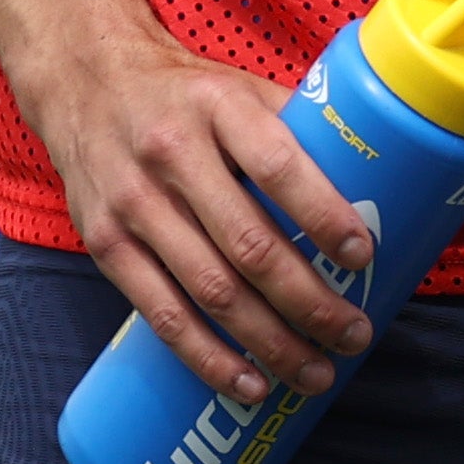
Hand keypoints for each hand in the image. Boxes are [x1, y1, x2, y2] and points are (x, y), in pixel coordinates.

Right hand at [28, 30, 380, 407]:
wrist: (84, 80)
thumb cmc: (187, 93)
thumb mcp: (241, 88)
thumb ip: (298, 129)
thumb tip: (379, 182)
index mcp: (219, 107)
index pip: (279, 166)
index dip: (324, 216)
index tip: (364, 256)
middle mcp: (172, 155)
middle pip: (249, 245)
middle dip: (309, 302)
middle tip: (355, 335)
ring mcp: (133, 204)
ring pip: (210, 291)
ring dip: (269, 343)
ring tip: (316, 373)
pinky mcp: (104, 244)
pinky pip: (161, 315)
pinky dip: (208, 357)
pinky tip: (249, 383)